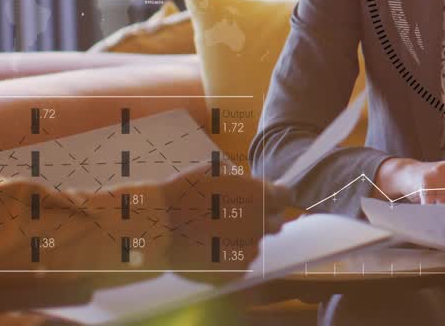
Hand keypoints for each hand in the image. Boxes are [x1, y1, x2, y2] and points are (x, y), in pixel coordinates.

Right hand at [160, 167, 291, 275]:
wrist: (158, 226)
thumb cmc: (185, 192)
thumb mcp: (217, 172)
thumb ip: (244, 182)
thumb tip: (255, 186)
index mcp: (261, 197)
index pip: (286, 196)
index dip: (276, 196)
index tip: (268, 198)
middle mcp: (261, 225)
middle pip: (275, 223)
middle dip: (262, 218)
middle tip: (236, 216)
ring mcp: (248, 251)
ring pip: (255, 244)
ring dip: (243, 239)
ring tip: (214, 233)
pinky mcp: (234, 272)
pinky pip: (239, 263)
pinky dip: (229, 257)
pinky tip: (209, 248)